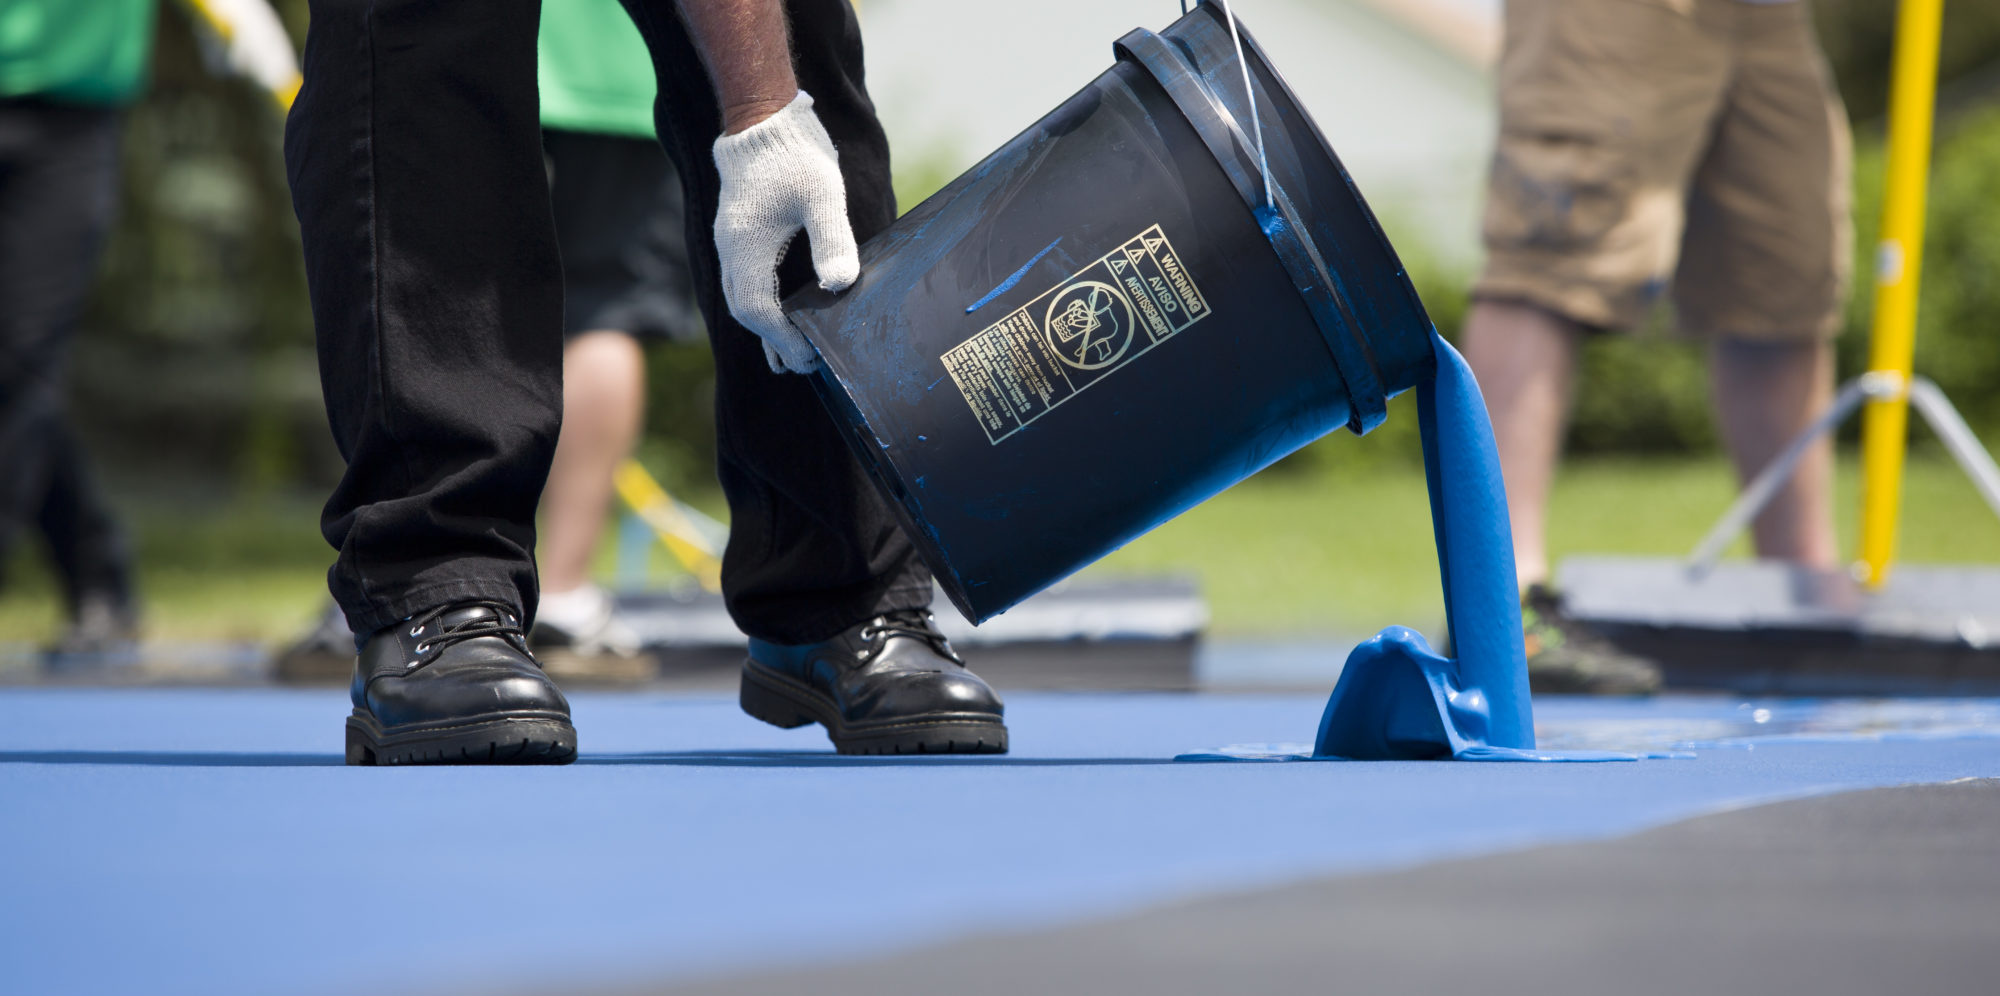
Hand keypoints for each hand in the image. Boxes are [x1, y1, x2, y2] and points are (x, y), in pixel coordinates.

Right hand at [712, 91, 859, 374]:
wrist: (762, 118)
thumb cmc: (794, 153)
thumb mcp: (822, 194)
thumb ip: (832, 239)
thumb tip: (841, 285)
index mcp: (746, 244)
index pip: (758, 307)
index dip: (782, 338)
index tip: (808, 358)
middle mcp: (731, 248)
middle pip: (744, 309)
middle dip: (773, 341)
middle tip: (805, 366)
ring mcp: (731, 241)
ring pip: (741, 297)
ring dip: (765, 328)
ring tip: (790, 357)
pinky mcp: (739, 234)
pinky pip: (744, 282)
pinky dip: (761, 307)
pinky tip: (779, 318)